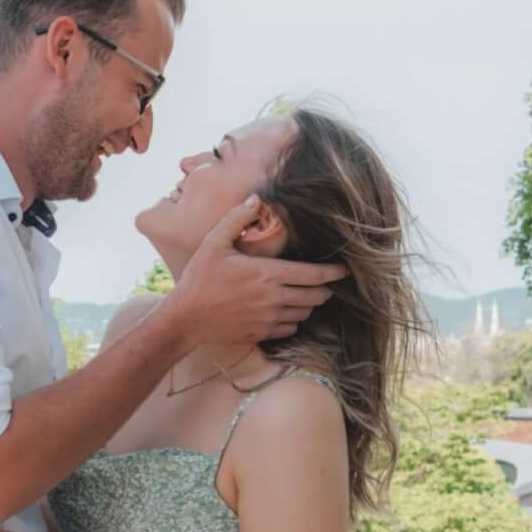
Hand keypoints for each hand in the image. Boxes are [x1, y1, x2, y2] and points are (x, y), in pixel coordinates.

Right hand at [167, 197, 346, 344]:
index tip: (345, 270)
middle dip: (325, 289)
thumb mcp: (213, 243)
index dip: (333, 273)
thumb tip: (256, 198)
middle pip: (314, 296)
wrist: (185, 318)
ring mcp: (269, 318)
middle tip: (329, 284)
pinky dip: (294, 321)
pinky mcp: (261, 333)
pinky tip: (287, 314)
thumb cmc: (199, 278)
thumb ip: (236, 219)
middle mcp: (274, 298)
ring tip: (308, 297)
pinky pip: (289, 329)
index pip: (313, 274)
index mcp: (268, 274)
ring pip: (303, 314)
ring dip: (309, 305)